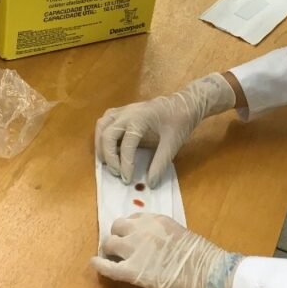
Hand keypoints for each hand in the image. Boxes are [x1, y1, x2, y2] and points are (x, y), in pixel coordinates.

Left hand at [92, 213, 243, 287]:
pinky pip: (106, 266)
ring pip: (109, 243)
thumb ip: (162, 234)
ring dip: (110, 250)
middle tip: (120, 248)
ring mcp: (134, 250)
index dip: (131, 229)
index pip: (134, 218)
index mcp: (155, 219)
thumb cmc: (200, 255)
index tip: (131, 237)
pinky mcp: (131, 271)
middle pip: (117, 227)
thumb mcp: (180, 233)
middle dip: (117, 236)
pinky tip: (94, 264)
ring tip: (112, 258)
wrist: (206, 271)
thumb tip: (153, 242)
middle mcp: (141, 230)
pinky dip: (98, 265)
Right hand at [95, 73, 235, 186]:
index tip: (128, 179)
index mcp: (141, 119)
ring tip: (107, 162)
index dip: (125, 164)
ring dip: (101, 145)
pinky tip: (108, 146)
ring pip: (102, 125)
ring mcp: (124, 109)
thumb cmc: (180, 121)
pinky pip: (106, 120)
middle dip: (109, 156)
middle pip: (108, 134)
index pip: (126, 144)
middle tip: (117, 173)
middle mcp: (128, 112)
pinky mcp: (124, 110)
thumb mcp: (172, 144)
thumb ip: (160, 164)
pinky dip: (102, 134)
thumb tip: (150, 184)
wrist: (185, 103)